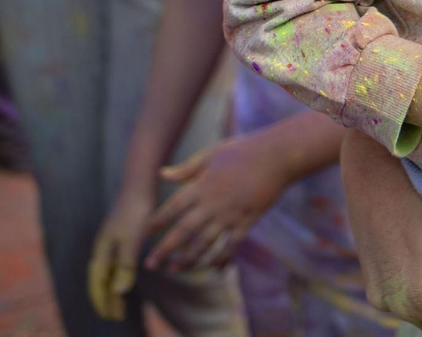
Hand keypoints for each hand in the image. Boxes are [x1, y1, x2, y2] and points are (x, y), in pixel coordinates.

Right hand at [87, 184, 153, 321]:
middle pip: (100, 280)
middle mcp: (102, 248)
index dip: (103, 301)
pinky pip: (115, 263)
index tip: (110, 316)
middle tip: (115, 317)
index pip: (98, 283)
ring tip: (120, 304)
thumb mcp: (131, 241)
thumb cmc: (136, 213)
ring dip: (112, 289)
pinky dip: (118, 276)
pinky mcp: (120, 236)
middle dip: (106, 299)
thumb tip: (119, 292)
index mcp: (101, 251)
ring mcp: (110, 242)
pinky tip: (125, 279)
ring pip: (108, 272)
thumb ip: (125, 266)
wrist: (139, 186)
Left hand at [142, 133, 289, 272]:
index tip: (146, 232)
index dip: (158, 221)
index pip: (173, 208)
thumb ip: (186, 169)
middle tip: (151, 264)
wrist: (275, 157)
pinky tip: (212, 268)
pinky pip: (230, 245)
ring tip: (175, 269)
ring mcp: (230, 215)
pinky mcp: (246, 222)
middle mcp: (212, 204)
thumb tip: (161, 174)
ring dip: (188, 259)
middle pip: (183, 231)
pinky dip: (221, 258)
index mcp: (201, 186)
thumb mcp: (211, 154)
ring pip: (204, 244)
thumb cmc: (242, 151)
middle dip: (165, 249)